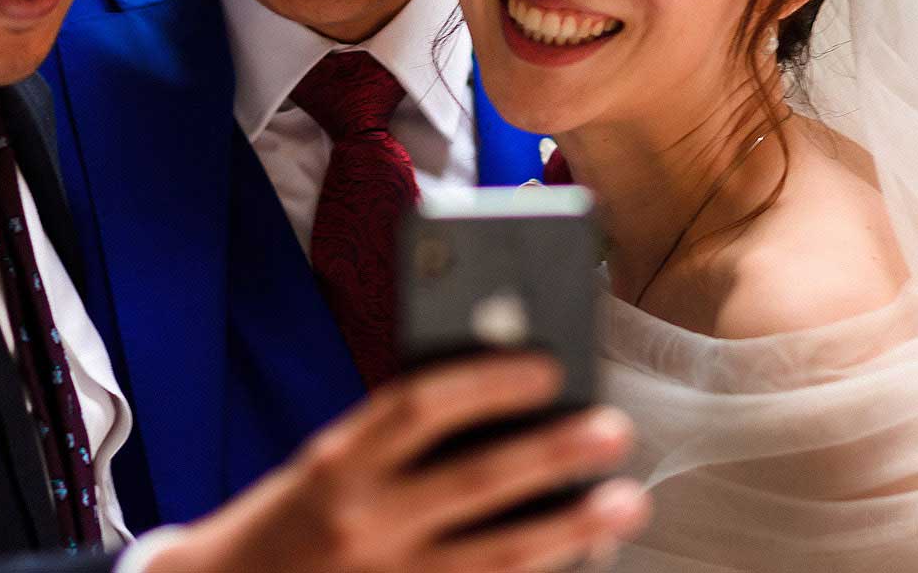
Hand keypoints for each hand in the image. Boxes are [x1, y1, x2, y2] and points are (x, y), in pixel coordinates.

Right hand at [153, 355, 647, 572]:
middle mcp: (361, 520)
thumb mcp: (327, 466)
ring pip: (497, 556)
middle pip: (475, 481)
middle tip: (614, 428)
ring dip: (571, 528)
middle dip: (552, 453)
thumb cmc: (290, 521)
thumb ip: (398, 441)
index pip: (418, 406)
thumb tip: (502, 408)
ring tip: (626, 500)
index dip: (486, 381)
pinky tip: (583, 557)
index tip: (546, 365)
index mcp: (336, 461)